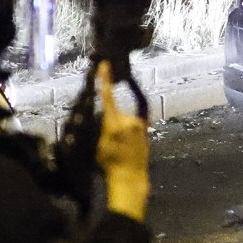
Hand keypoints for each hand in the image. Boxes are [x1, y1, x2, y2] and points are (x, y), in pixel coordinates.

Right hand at [91, 62, 150, 220]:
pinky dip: (128, 133)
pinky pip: (133, 127)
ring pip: (124, 120)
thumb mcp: (97, 144)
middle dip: (111, 122)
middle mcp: (128, 121)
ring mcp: (139, 126)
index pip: (107, 97)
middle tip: (109, 142)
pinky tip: (126, 147)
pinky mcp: (145, 131)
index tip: (105, 65)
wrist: (129, 177)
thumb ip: (100, 128)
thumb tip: (103, 118)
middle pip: (115, 114)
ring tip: (119, 148)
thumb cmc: (109, 163)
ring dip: (120, 129)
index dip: (105, 80)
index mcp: (113, 123)